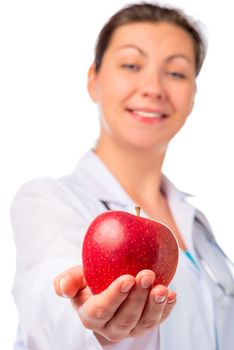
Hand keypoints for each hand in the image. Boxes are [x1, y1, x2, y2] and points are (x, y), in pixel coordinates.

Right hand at [54, 266, 175, 343]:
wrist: (105, 286)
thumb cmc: (90, 279)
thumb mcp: (77, 277)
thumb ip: (68, 280)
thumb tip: (63, 286)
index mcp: (90, 315)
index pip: (101, 310)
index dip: (114, 297)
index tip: (127, 278)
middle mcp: (110, 327)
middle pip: (125, 318)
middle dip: (137, 298)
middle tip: (146, 275)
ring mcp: (130, 328)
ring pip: (143, 323)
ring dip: (154, 305)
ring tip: (163, 288)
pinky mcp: (145, 325)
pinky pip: (157, 320)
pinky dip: (166, 309)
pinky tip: (172, 295)